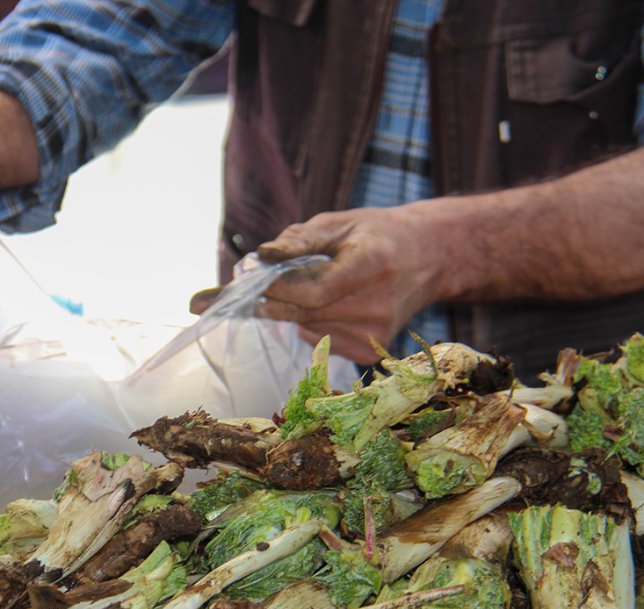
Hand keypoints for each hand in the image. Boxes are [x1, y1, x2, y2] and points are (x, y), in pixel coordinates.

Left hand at [190, 206, 444, 362]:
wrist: (430, 258)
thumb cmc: (376, 234)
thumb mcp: (339, 223)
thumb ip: (298, 241)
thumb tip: (259, 257)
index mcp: (371, 264)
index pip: (311, 291)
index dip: (275, 288)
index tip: (244, 281)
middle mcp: (377, 305)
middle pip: (302, 313)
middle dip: (268, 301)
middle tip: (213, 299)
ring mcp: (376, 333)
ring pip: (305, 327)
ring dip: (291, 310)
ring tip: (308, 286)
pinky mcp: (370, 350)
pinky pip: (318, 340)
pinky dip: (310, 323)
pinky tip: (331, 306)